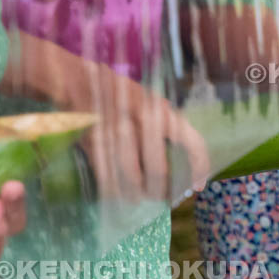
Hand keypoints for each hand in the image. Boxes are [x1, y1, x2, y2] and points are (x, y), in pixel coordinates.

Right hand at [1, 32, 210, 200]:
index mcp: (163, 111)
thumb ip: (169, 125)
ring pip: (132, 177)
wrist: (79, 80)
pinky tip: (119, 195)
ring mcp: (117, 131)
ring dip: (137, 193)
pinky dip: (114, 190)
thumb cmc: (121, 94)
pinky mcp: (94, 141)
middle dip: (161, 190)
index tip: (198, 186)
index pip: (192, 142)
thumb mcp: (151, 102)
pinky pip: (108, 175)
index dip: (198, 168)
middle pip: (159, 170)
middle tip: (163, 198)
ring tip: (139, 198)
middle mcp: (144, 120)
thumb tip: (189, 158)